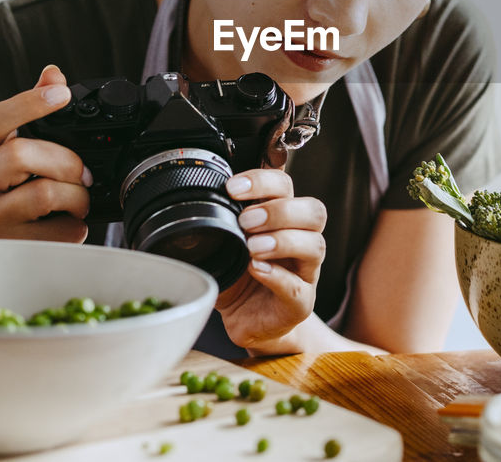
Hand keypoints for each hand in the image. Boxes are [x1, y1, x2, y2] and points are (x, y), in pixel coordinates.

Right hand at [0, 64, 90, 241]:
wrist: (7, 241)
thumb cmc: (13, 186)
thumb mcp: (16, 145)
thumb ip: (32, 108)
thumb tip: (52, 75)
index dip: (27, 103)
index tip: (62, 93)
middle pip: (17, 156)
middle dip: (64, 159)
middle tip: (84, 170)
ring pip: (42, 194)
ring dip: (76, 193)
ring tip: (80, 197)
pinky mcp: (11, 248)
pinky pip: (59, 229)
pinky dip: (78, 222)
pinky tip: (71, 220)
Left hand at [216, 169, 326, 352]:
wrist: (247, 321)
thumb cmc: (239, 278)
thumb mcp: (223, 244)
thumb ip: (217, 222)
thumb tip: (186, 202)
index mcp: (282, 219)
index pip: (286, 186)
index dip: (263, 180)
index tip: (233, 188)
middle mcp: (300, 240)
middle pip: (314, 211)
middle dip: (279, 210)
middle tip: (246, 220)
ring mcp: (305, 272)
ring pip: (315, 245)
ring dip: (282, 240)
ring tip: (252, 247)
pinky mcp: (300, 302)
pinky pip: (298, 287)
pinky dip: (277, 276)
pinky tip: (257, 270)